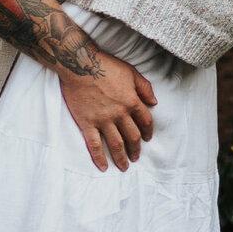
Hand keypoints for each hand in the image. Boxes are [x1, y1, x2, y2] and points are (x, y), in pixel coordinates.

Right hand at [57, 50, 159, 170]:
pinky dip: (99, 158)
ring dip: (122, 158)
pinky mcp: (87, 123)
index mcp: (132, 101)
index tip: (147, 138)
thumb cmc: (105, 65)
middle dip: (136, 149)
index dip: (148, 132)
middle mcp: (119, 114)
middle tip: (136, 157)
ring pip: (116, 144)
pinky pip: (94, 145)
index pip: (145, 122)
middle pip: (133, 137)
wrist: (79, 64)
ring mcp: (103, 120)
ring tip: (124, 166)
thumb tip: (154, 103)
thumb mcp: (131, 72)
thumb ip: (144, 88)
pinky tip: (103, 167)